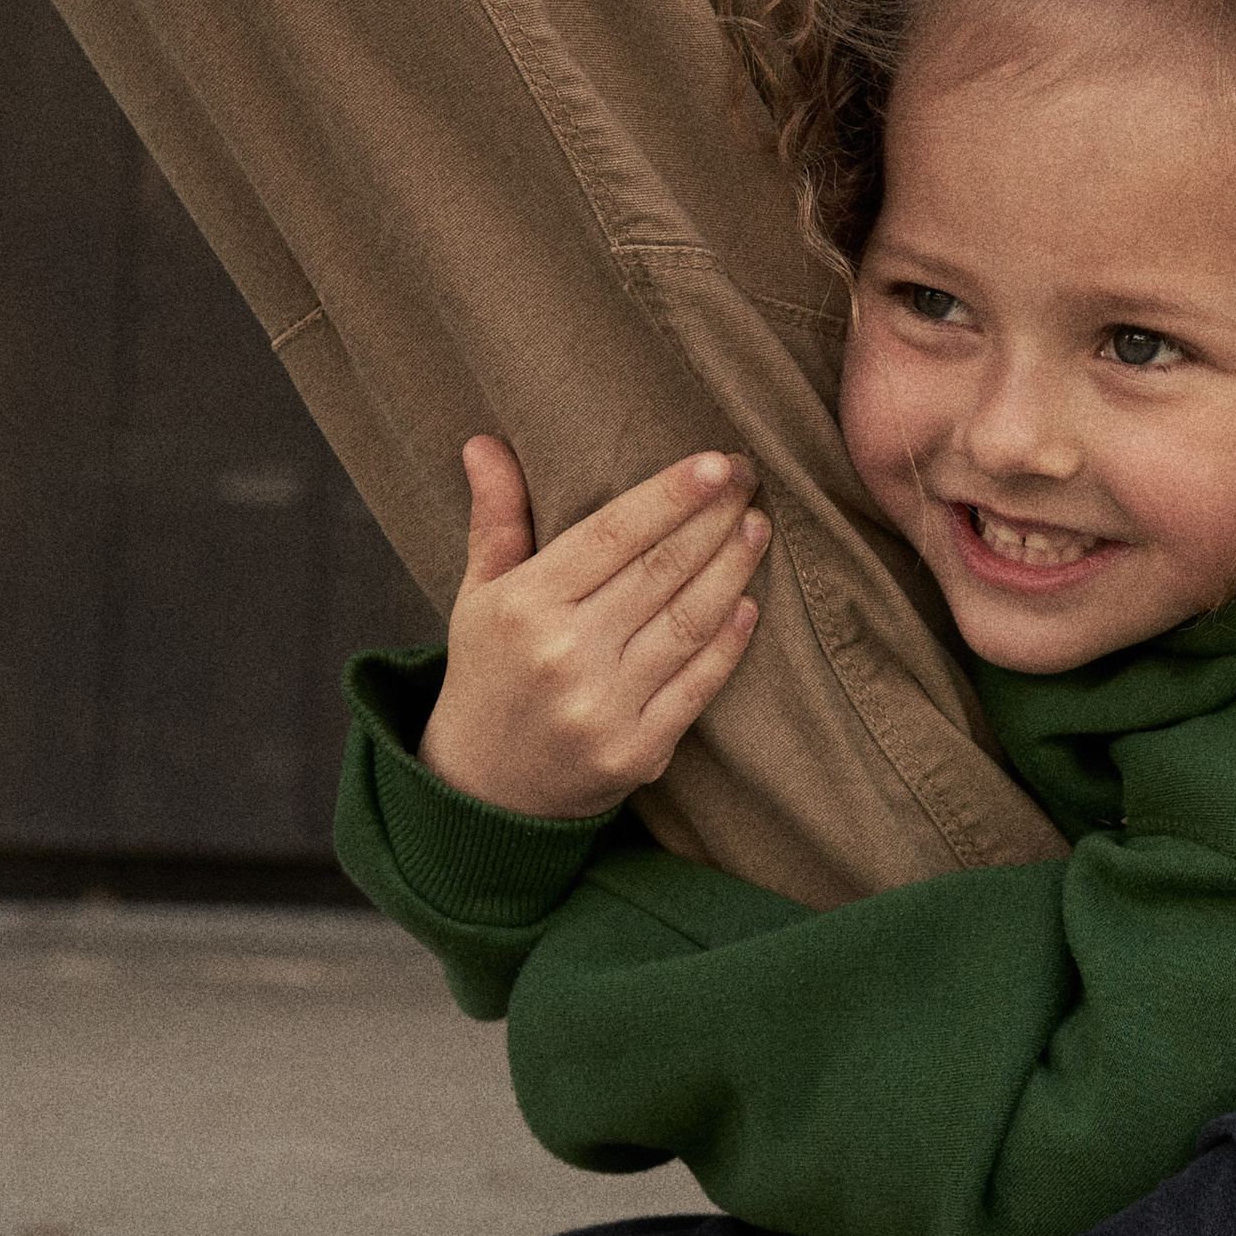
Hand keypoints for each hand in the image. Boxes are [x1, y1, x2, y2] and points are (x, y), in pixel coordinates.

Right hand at [419, 436, 771, 819]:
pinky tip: (750, 603)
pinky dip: (727, 643)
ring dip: (731, 570)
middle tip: (749, 480)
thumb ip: (496, 519)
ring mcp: (603, 707)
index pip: (611, 535)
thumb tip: (484, 441)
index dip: (668, 496)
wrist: (484, 793)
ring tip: (757, 529)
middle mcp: (564, 654)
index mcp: (523, 607)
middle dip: (713, 520)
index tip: (715, 463)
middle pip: (659, 572)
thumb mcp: (478, 597)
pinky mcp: (637, 752)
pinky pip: (697, 686)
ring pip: (687, 623)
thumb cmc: (489, 676)